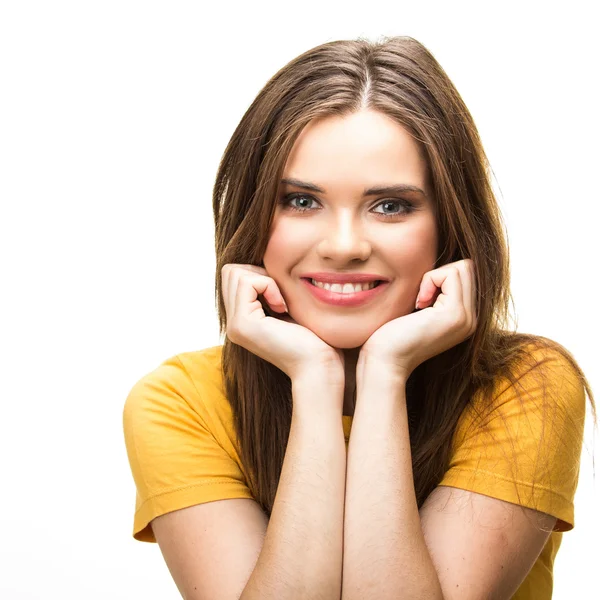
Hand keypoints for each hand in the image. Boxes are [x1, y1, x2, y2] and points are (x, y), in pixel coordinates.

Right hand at [221, 264, 344, 383]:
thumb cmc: (315, 339)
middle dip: (258, 273)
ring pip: (235, 273)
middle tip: (280, 296)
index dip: (259, 274)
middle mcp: (233, 324)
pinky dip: (268, 285)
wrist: (319, 366)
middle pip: (230, 271)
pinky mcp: (243, 325)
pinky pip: (247, 283)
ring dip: (264, 279)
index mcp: (242, 320)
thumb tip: (265, 262)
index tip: (282, 296)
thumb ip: (272, 291)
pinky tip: (282, 307)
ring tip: (282, 303)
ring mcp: (235, 326)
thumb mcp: (289, 308)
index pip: (234, 276)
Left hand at [359, 259, 476, 379]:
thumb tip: (438, 267)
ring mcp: (467, 318)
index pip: (465, 275)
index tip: (420, 298)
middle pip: (467, 268)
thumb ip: (434, 293)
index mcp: (464, 318)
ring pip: (462, 268)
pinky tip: (418, 303)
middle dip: (439, 273)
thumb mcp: (419, 310)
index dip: (439, 276)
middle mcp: (472, 320)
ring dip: (434, 276)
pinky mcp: (455, 314)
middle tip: (420, 298)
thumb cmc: (391, 336)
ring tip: (419, 301)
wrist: (385, 362)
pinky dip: (430, 280)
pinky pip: (450, 274)